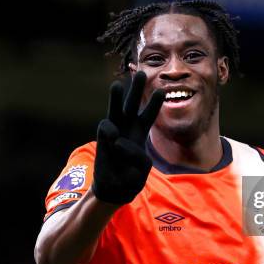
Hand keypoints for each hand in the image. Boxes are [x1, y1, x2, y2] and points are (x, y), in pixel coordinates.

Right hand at [92, 71, 163, 204]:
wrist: (113, 189)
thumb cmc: (130, 178)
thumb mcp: (142, 168)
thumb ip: (136, 154)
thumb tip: (117, 139)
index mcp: (140, 134)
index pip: (148, 115)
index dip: (154, 104)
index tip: (162, 90)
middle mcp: (127, 129)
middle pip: (132, 105)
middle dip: (137, 90)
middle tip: (141, 73)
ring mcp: (114, 132)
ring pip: (115, 110)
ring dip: (116, 98)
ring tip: (117, 84)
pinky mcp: (102, 139)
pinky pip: (106, 128)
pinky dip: (109, 131)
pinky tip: (114, 139)